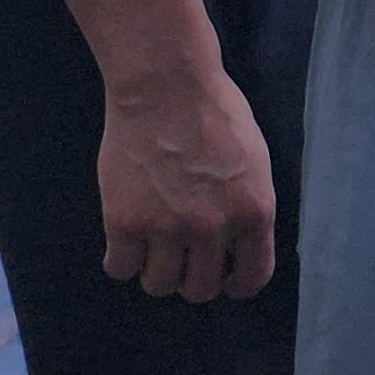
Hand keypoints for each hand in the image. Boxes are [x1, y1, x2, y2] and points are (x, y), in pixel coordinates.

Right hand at [96, 65, 276, 302]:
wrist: (166, 85)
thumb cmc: (213, 113)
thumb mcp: (254, 161)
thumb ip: (248, 206)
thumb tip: (239, 246)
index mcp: (254, 211)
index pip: (252, 277)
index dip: (236, 283)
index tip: (224, 278)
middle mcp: (214, 227)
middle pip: (199, 289)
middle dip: (192, 276)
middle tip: (182, 255)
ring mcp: (167, 228)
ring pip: (159, 285)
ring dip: (156, 270)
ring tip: (154, 243)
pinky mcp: (124, 223)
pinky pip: (121, 268)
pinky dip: (122, 258)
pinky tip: (127, 238)